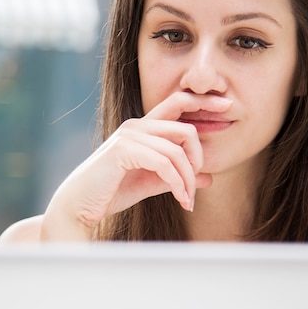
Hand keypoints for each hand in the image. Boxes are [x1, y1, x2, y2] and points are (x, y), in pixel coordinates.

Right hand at [40, 91, 232, 240]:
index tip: (227, 105)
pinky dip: (177, 183)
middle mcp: (137, 126)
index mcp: (143, 128)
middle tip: (196, 182)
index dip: (204, 101)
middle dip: (199, 157)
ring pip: (177, 149)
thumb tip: (208, 178)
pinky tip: (180, 199)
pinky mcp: (123, 151)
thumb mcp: (153, 183)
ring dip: (187, 178)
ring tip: (186, 200)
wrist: (79, 206)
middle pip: (185, 128)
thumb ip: (178, 176)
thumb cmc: (112, 192)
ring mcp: (129, 135)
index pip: (178, 103)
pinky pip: (164, 162)